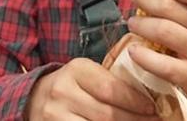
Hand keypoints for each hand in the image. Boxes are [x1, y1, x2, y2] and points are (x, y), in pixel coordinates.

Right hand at [26, 57, 158, 120]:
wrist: (33, 99)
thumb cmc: (71, 86)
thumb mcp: (86, 74)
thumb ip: (111, 80)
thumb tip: (150, 94)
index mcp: (76, 70)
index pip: (110, 88)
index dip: (135, 101)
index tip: (153, 108)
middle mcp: (63, 91)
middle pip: (106, 113)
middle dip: (135, 120)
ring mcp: (56, 115)